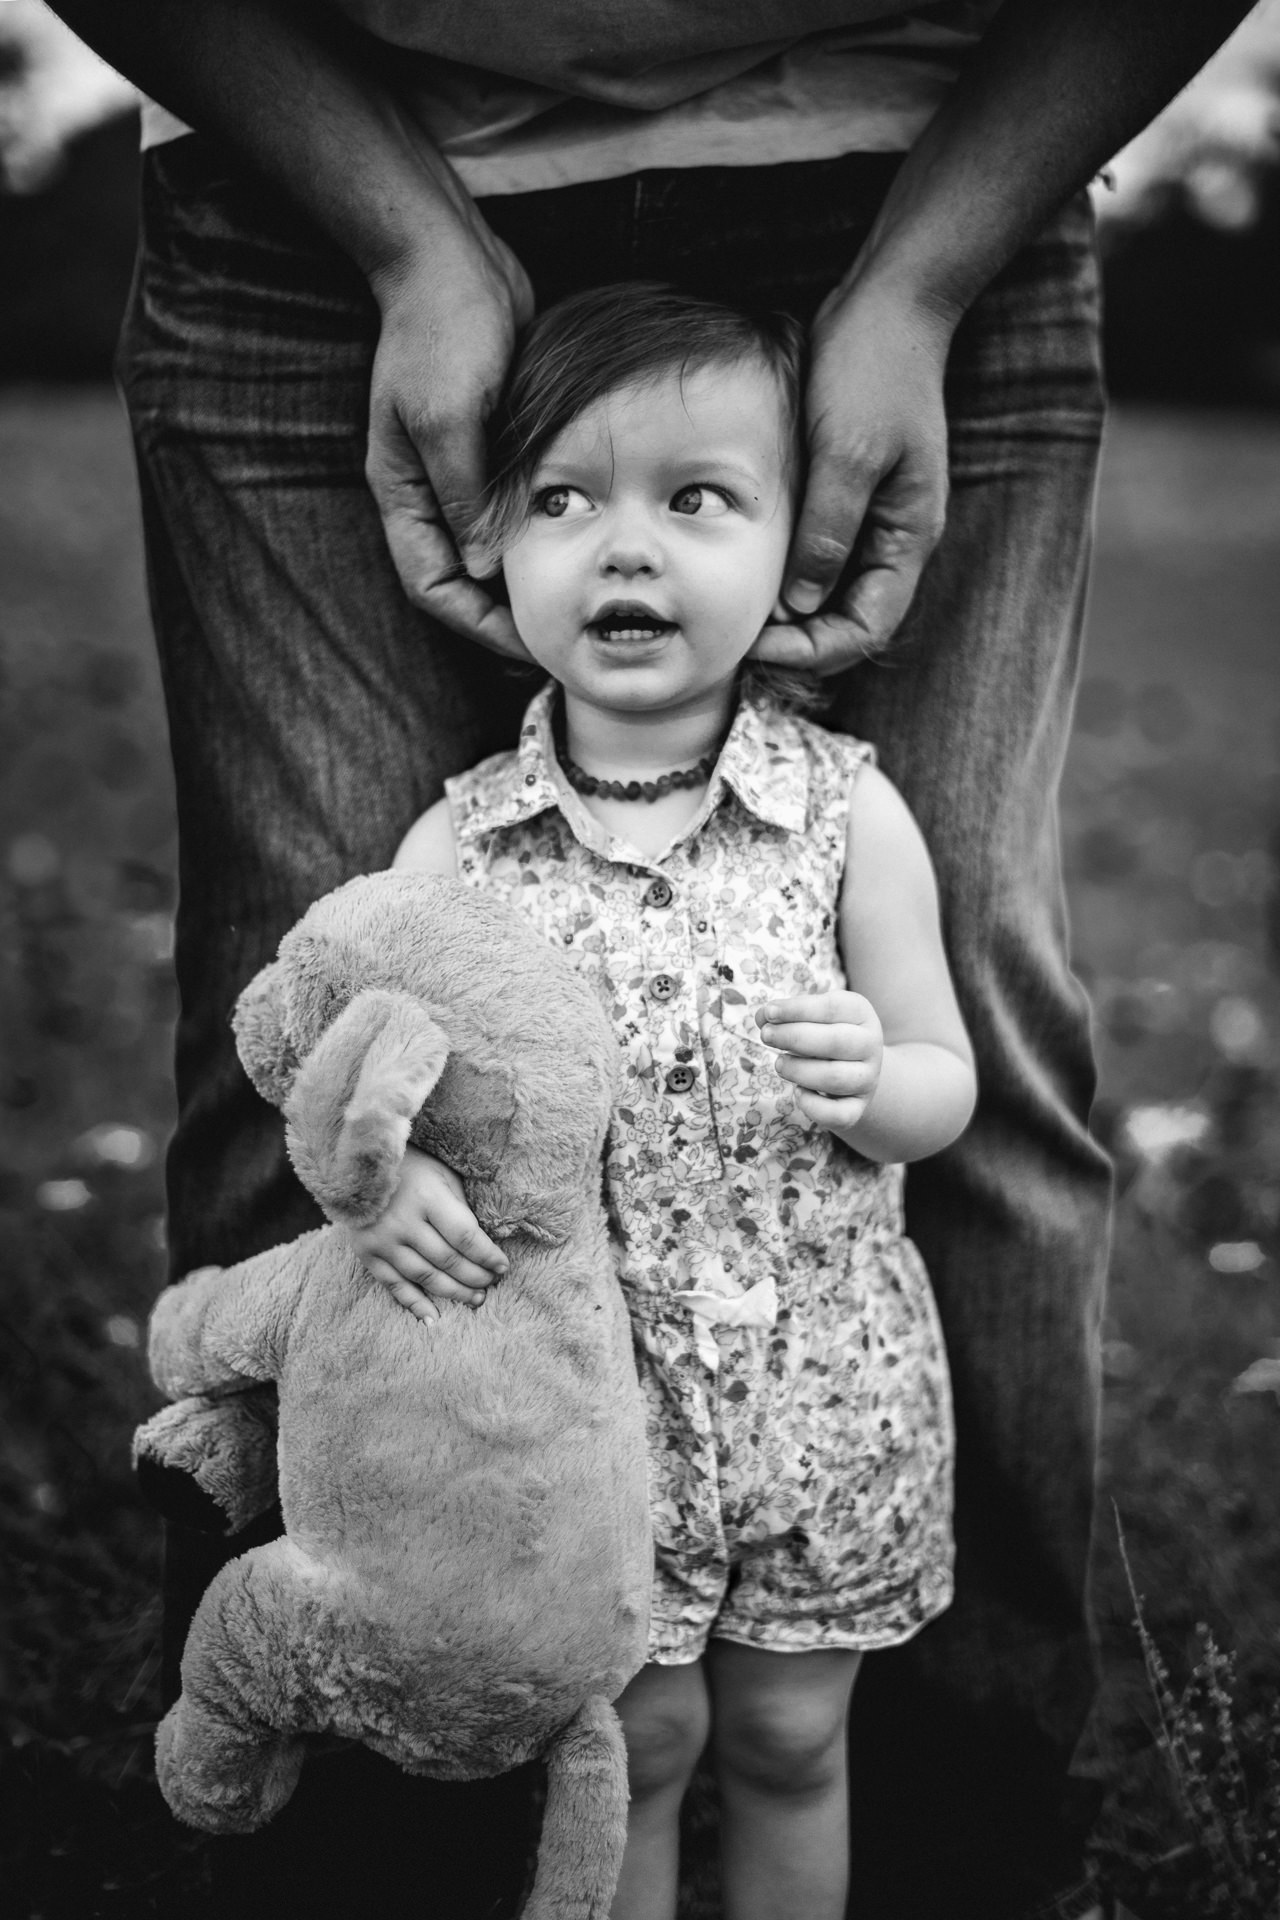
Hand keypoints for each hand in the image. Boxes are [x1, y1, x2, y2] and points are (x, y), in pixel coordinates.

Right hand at [345, 1147, 507, 1322]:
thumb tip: (483, 1248)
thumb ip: (461, 1209)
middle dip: (475, 1277)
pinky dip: (415, 1304)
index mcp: (427, 1197)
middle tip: (491, 1284)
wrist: (359, 1165)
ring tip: (475, 1300)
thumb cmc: (413, 1169)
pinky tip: (434, 1318)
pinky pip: (394, 1286)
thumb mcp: (443, 1177)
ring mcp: (383, 1240)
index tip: (503, 1267)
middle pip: (447, 1260)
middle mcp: (403, 1222)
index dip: (487, 1255)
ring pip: (424, 1277)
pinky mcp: (367, 1254)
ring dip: (453, 1292)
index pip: (464, 1236)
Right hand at [365, 197, 535, 659]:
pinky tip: (585, 547)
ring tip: (579, 603)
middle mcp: (428, 493)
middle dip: (506, 616)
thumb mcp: (449, 415)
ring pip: (491, 552)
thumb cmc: (442, 329)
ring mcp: (460, 472)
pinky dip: (544, 537)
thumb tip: (483, 569)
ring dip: (528, 580)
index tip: (530, 646)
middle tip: (564, 637)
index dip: (478, 625)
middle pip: (463, 582)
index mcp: (403, 493)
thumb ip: (465, 493)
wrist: (451, 259)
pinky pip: (516, 512)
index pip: (433, 586)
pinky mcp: (493, 451)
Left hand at [753, 281, 955, 675]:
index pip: (868, 629)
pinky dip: (789, 572)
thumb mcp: (846, 454)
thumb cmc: (873, 370)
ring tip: (740, 611)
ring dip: (791, 613)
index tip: (758, 646)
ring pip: (834, 594)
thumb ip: (826, 532)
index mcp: (908, 537)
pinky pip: (822, 555)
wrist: (889, 305)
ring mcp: (875, 519)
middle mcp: (895, 539)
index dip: (814, 650)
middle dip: (799, 641)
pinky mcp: (852, 496)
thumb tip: (800, 606)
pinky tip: (751, 567)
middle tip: (738, 637)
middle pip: (850, 621)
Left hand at [756, 991, 884, 1134]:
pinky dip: (813, 1106)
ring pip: (834, 1078)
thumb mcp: (812, 1017)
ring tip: (778, 1064)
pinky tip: (797, 1092)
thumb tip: (763, 1017)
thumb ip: (786, 1014)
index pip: (832, 1008)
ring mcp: (867, 1079)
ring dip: (799, 1070)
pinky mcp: (858, 1107)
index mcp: (861, 1013)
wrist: (854, 1069)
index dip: (797, 1010)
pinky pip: (838, 1114)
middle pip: (835, 1041)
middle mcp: (870, 1045)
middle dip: (794, 1037)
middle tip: (766, 1036)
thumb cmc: (825, 1034)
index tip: (768, 1012)